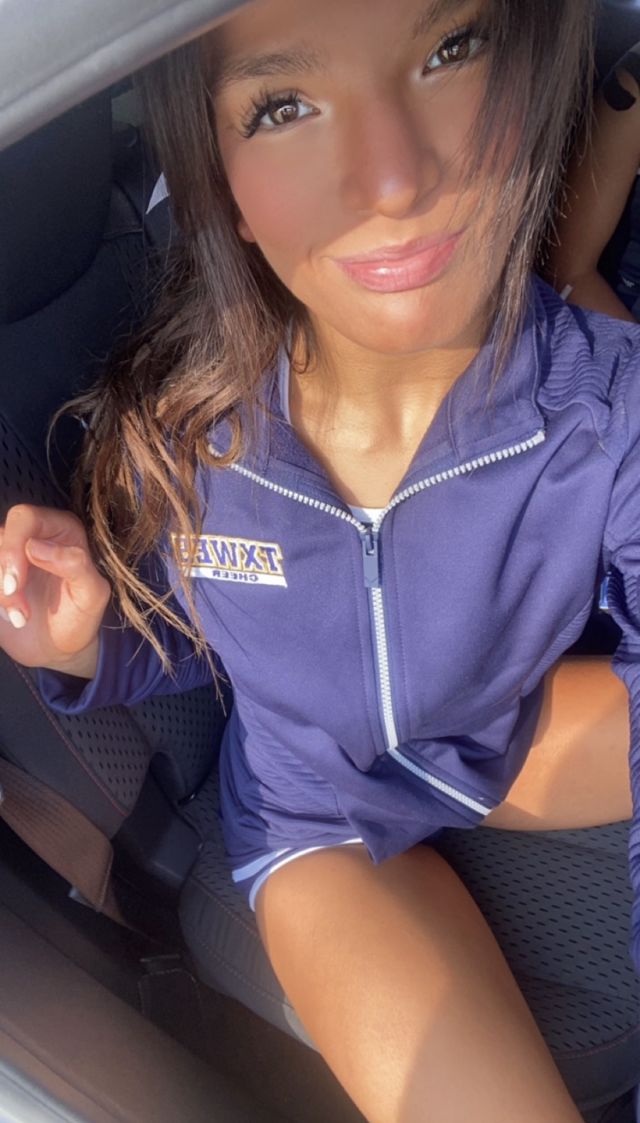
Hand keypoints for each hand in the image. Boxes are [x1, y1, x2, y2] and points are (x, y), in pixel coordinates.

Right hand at [0, 505, 110, 675]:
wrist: (60, 647)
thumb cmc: (80, 617)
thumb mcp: (91, 595)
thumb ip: (75, 565)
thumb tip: (37, 546)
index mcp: (60, 530)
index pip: (24, 517)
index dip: (13, 546)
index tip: (16, 582)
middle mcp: (32, 536)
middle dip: (2, 572)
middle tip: (17, 602)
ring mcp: (9, 557)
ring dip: (0, 593)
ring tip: (21, 617)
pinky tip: (9, 617)